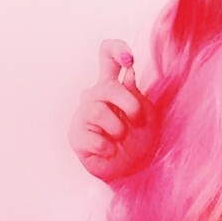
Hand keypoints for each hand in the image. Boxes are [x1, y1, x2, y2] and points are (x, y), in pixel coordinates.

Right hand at [68, 39, 158, 182]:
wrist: (128, 170)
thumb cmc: (137, 139)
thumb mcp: (146, 114)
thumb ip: (135, 93)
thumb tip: (129, 72)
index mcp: (112, 85)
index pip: (107, 54)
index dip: (116, 50)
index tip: (129, 60)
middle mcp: (94, 95)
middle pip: (108, 87)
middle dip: (130, 106)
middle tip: (138, 122)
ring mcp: (83, 114)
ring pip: (99, 112)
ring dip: (119, 130)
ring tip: (120, 139)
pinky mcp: (76, 135)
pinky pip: (96, 139)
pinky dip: (110, 149)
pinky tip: (110, 151)